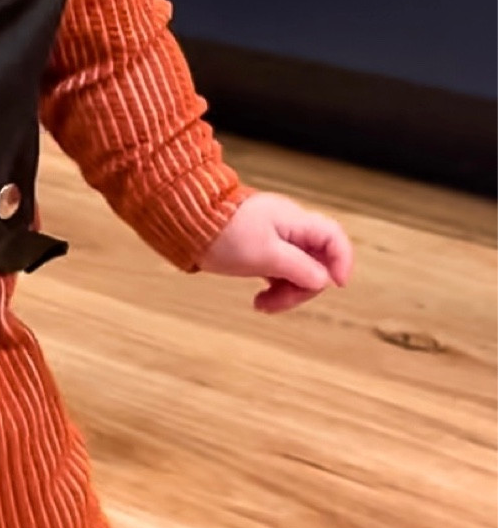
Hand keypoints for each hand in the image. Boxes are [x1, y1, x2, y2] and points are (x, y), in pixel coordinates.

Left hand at [198, 192, 352, 314]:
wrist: (186, 223)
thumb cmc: (223, 234)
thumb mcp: (264, 255)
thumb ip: (298, 267)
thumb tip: (323, 280)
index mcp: (294, 222)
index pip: (333, 237)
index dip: (342, 261)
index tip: (337, 285)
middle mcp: (289, 228)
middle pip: (316, 262)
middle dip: (303, 287)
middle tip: (279, 301)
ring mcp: (275, 239)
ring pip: (297, 272)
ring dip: (286, 292)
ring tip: (262, 305)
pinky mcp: (260, 251)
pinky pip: (280, 273)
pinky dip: (274, 288)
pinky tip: (259, 301)